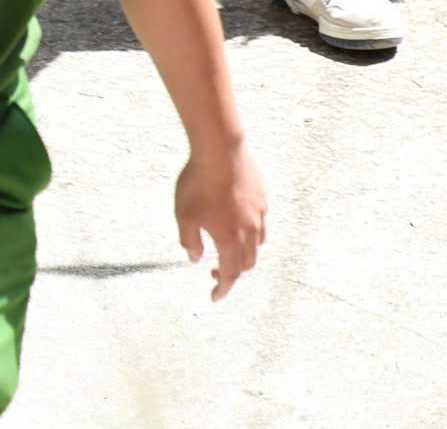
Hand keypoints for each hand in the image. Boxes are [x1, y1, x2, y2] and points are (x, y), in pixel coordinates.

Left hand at [174, 145, 265, 300]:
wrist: (221, 150)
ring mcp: (260, 214)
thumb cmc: (197, 183)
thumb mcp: (183, 215)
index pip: (230, 274)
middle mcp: (250, 231)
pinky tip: (238, 223)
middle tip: (214, 271)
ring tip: (227, 248)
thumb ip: (190, 241)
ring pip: (258, 244)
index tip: (214, 297)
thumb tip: (196, 259)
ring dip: (244, 254)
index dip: (223, 288)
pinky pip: (261, 224)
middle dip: (233, 272)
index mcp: (230, 239)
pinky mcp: (263, 198)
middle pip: (247, 263)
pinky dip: (252, 233)